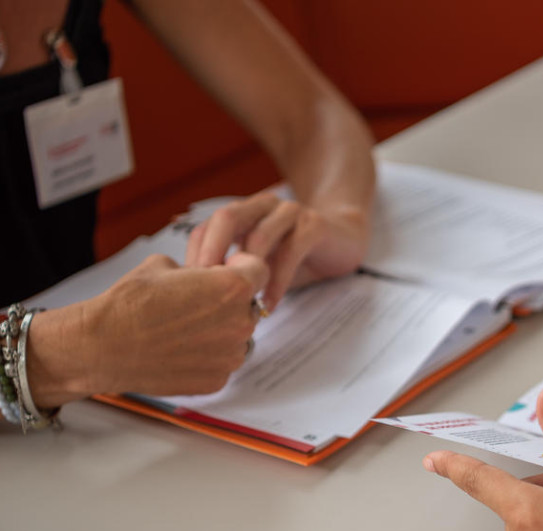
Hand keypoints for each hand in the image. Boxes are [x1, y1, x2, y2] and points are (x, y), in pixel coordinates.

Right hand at [28, 252, 268, 406]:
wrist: (102, 345)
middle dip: (228, 302)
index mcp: (232, 288)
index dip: (242, 267)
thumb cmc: (130, 303)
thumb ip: (196, 271)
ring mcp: (230, 355)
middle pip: (248, 306)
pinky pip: (222, 362)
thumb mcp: (164, 266)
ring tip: (183, 329)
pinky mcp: (217, 380)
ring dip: (219, 331)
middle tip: (196, 304)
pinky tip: (179, 350)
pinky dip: (207, 357)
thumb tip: (203, 276)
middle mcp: (240, 322)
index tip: (226, 270)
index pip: (259, 270)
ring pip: (237, 337)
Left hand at [185, 191, 367, 310]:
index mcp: (243, 213)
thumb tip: (196, 300)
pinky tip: (271, 303)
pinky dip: (277, 280)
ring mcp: (290, 212)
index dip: (195, 256)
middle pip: (226, 218)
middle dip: (212, 255)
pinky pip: (290, 252)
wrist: (344, 241)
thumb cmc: (296, 255)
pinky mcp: (314, 226)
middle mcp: (262, 206)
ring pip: (259, 235)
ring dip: (247, 271)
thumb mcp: (260, 263)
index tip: (189, 290)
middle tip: (207, 291)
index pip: (207, 227)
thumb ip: (233, 272)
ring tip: (241, 301)